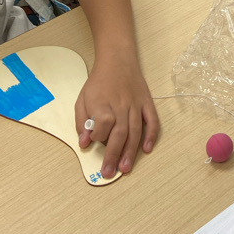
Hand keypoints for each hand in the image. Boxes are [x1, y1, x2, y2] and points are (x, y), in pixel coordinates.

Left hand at [75, 60, 159, 178]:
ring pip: (134, 131)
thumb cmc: (98, 82)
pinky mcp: (147, 102)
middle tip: (109, 173)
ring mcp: (136, 104)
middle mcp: (121, 104)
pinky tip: (147, 149)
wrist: (117, 60)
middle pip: (119, 133)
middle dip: (113, 155)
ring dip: (130, 151)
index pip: (103, 124)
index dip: (98, 136)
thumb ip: (82, 121)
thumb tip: (84, 142)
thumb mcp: (82, 98)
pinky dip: (151, 135)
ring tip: (125, 168)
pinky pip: (152, 120)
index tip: (92, 141)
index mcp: (103, 102)